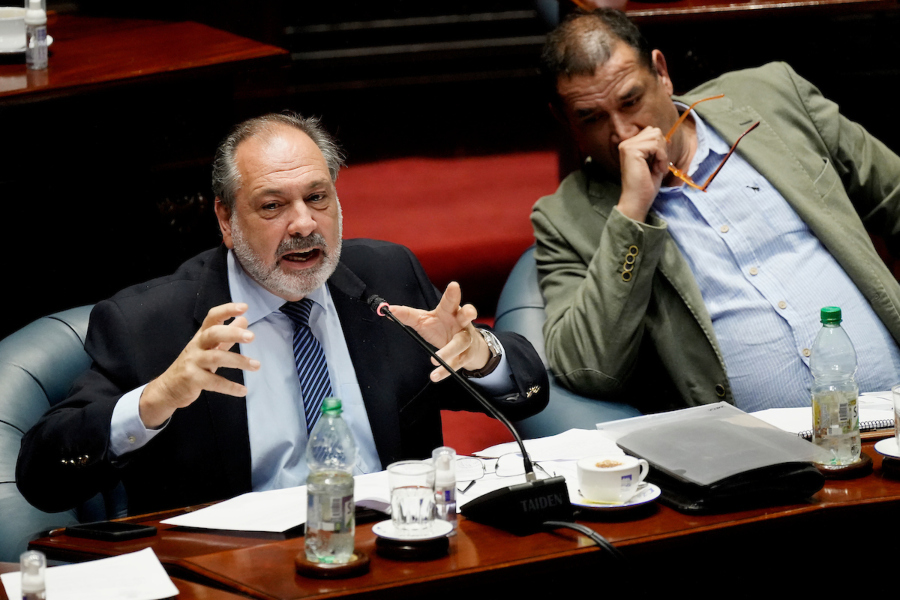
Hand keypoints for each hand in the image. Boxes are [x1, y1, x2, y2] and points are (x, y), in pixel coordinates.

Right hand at [139, 303, 259, 427]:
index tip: (244, 307)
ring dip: (238, 361)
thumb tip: (244, 319)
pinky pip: (214, 382)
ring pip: (216, 357)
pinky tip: (243, 390)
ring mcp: (193, 362)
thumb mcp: (209, 349)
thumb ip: (227, 336)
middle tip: (252, 336)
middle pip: (213, 334)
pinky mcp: (192, 379)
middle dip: (233, 333)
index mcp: (201, 337)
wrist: (168, 389)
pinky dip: (230, 387)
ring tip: (256, 365)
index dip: (227, 310)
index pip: (212, 318)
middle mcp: (196, 346)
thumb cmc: (193, 366)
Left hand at [388, 282, 490, 381]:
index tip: (453, 286)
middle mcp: (461, 323)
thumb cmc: (441, 327)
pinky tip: (435, 376)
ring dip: (449, 351)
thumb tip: (388, 310)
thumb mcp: (424, 320)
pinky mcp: (465, 356)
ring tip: (435, 359)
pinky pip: (457, 363)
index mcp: (450, 311)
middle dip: (469, 312)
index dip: (453, 294)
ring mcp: (465, 339)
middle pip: (467, 315)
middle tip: (468, 313)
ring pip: (461, 343)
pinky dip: (445, 370)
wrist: (465, 347)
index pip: (450, 301)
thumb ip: (407, 315)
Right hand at [616, 126, 669, 222]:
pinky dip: (662, 157)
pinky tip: (658, 169)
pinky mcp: (631, 151)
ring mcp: (627, 146)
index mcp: (630, 146)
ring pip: (656, 136)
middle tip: (660, 166)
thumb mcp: (654, 163)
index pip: (652, 133)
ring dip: (663, 154)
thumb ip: (658, 150)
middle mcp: (626, 144)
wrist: (637, 201)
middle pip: (655, 132)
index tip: (660, 163)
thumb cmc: (645, 186)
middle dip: (663, 148)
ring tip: (658, 168)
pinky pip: (655, 145)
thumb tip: (667, 139)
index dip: (661, 147)